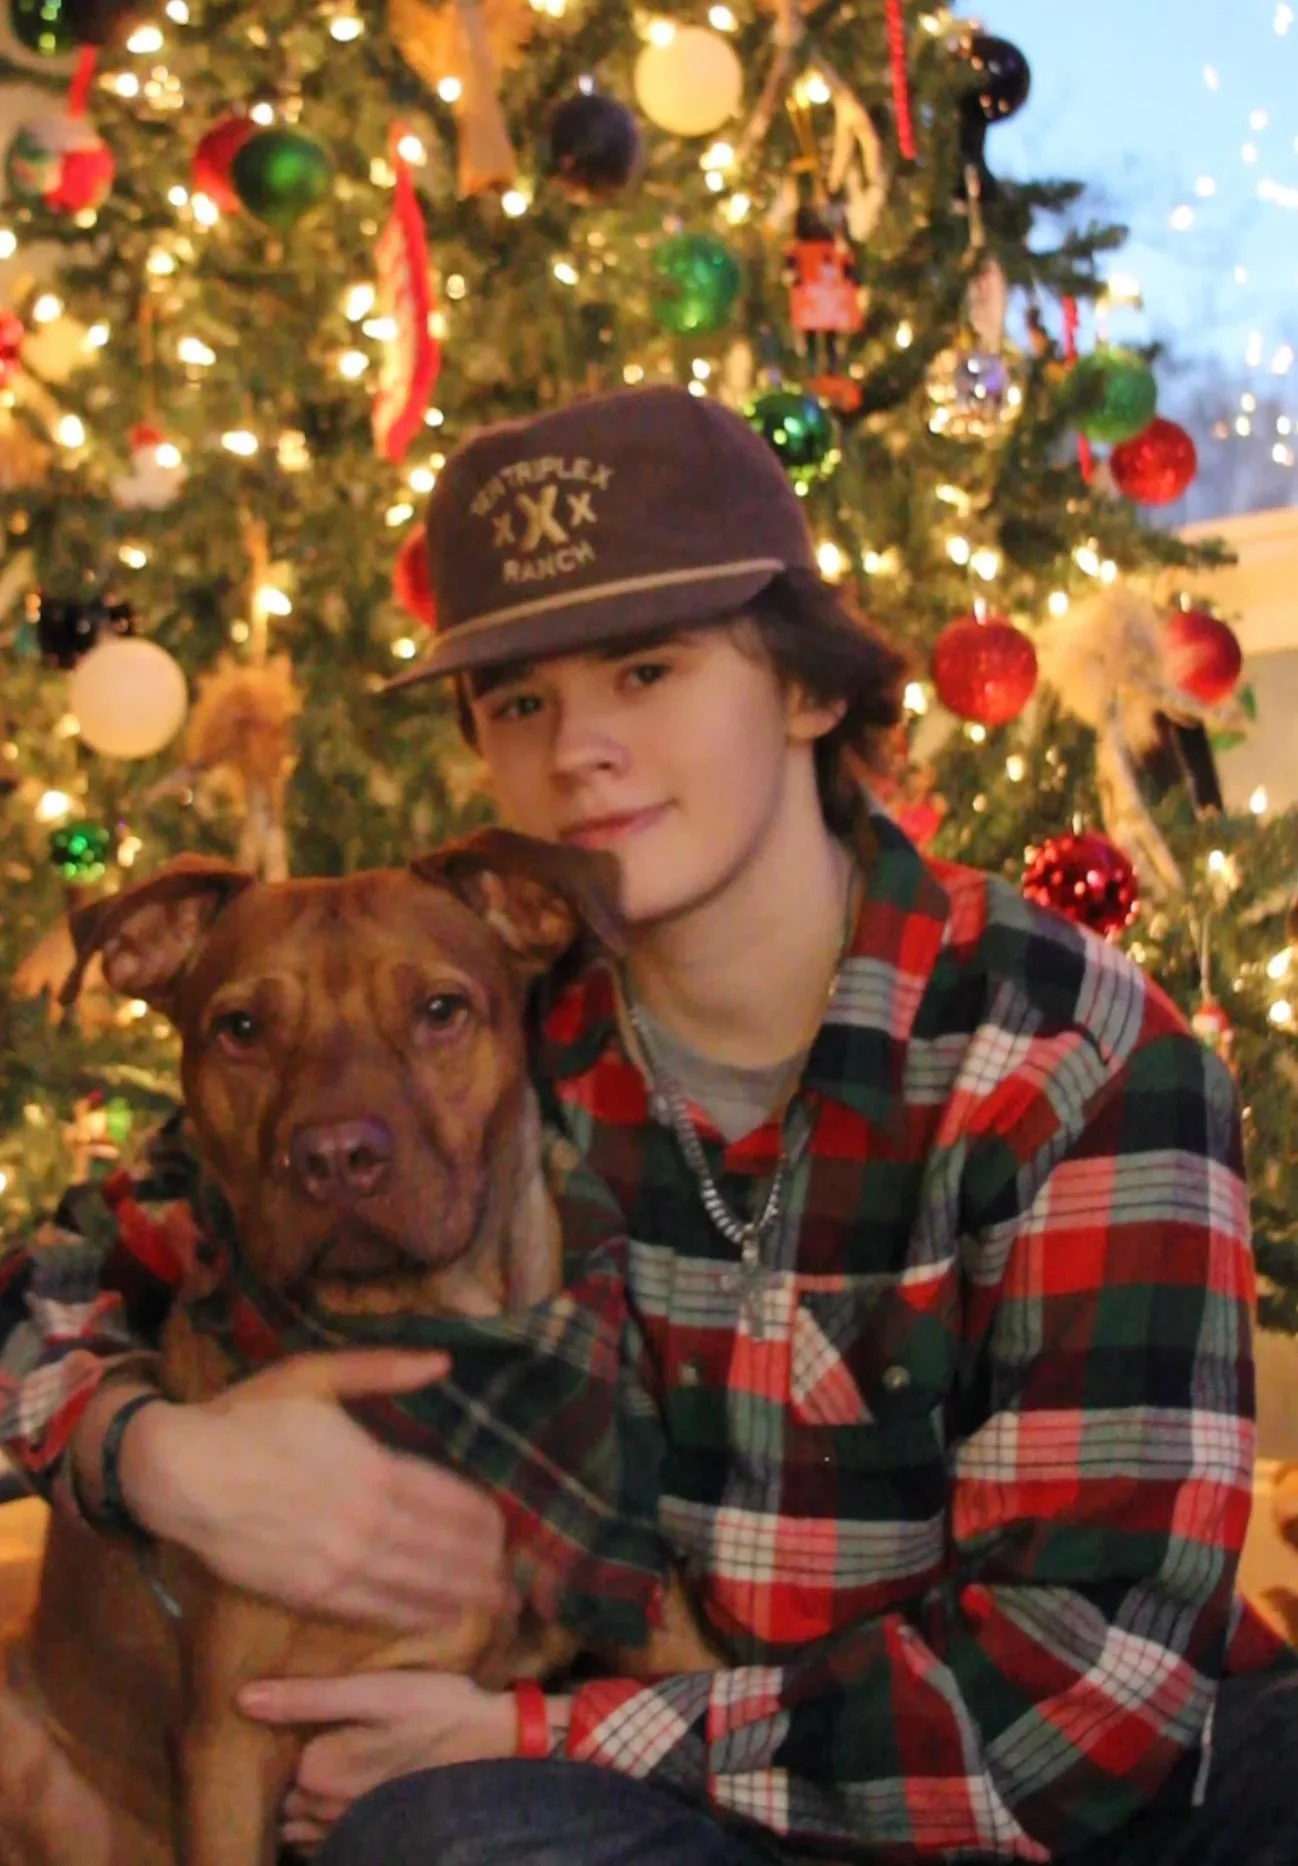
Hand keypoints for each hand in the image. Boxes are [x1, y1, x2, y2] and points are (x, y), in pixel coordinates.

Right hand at [118, 1350, 511, 1626]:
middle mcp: (366, 1520)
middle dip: (480, 1565)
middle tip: (512, 1582)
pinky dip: (408, 1616)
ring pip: (413, 1584)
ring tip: (490, 1606)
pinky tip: (433, 1620)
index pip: (446, 1499)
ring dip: (456, 1596)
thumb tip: (443, 1361)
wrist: (181, 1472)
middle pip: (440, 1548)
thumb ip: (383, 1370)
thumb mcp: (317, 1374)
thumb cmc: (248, 1417)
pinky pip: (370, 1608)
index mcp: (373, 1466)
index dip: (481, 1518)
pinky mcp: (307, 1591)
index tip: (505, 1528)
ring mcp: (338, 1561)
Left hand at [237, 1668, 516, 1853]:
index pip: (269, 1762)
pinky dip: (320, 1827)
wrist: (494, 1749)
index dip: (273, 1741)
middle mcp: (322, 1812)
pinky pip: (324, 1843)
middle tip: (302, 1742)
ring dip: (299, 1806)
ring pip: (298, 1827)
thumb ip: (306, 1697)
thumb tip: (240, 1698)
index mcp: (315, 1771)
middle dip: (283, 1778)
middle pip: (281, 1798)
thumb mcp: (372, 1691)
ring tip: (320, 1772)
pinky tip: (340, 1798)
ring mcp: (347, 1831)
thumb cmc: (433, 1710)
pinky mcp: (372, 1838)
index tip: (289, 1721)